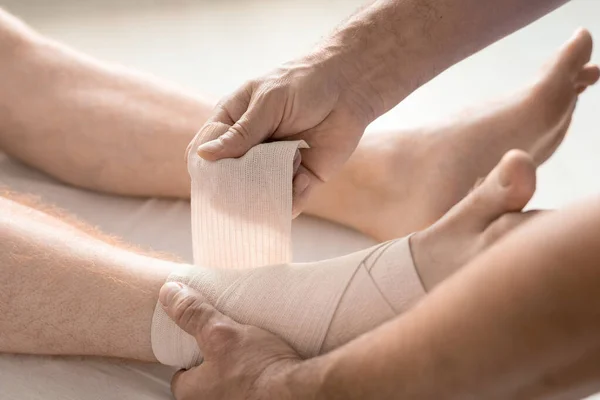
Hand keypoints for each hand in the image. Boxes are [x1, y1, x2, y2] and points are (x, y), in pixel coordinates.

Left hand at [159, 282, 305, 399]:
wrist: (300, 391)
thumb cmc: (260, 372)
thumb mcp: (221, 334)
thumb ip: (194, 315)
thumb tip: (170, 293)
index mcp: (195, 394)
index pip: (181, 376)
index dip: (190, 356)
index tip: (199, 341)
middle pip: (206, 380)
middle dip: (216, 363)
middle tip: (229, 342)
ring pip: (229, 384)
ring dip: (238, 369)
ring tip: (250, 349)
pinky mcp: (263, 398)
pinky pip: (253, 388)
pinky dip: (258, 376)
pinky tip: (268, 362)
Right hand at [191, 52, 374, 213]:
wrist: (349, 88)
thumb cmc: (303, 84)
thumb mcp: (268, 103)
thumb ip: (241, 133)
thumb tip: (204, 155)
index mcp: (234, 125)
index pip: (207, 152)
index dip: (205, 168)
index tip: (210, 180)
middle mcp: (251, 150)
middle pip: (231, 180)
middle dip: (238, 188)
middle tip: (250, 186)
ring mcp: (275, 167)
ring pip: (260, 196)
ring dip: (270, 193)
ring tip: (287, 173)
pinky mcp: (302, 180)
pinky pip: (291, 201)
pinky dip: (294, 197)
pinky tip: (304, 177)